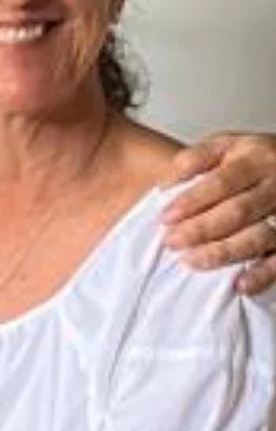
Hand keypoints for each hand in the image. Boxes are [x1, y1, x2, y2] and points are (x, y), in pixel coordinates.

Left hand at [162, 132, 275, 295]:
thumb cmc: (255, 159)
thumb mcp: (227, 145)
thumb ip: (196, 158)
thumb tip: (165, 184)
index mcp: (255, 159)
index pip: (221, 183)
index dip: (193, 201)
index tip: (166, 217)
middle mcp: (275, 186)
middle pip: (238, 211)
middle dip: (202, 229)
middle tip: (172, 242)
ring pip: (258, 237)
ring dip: (224, 252)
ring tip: (192, 261)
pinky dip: (263, 274)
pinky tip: (240, 285)